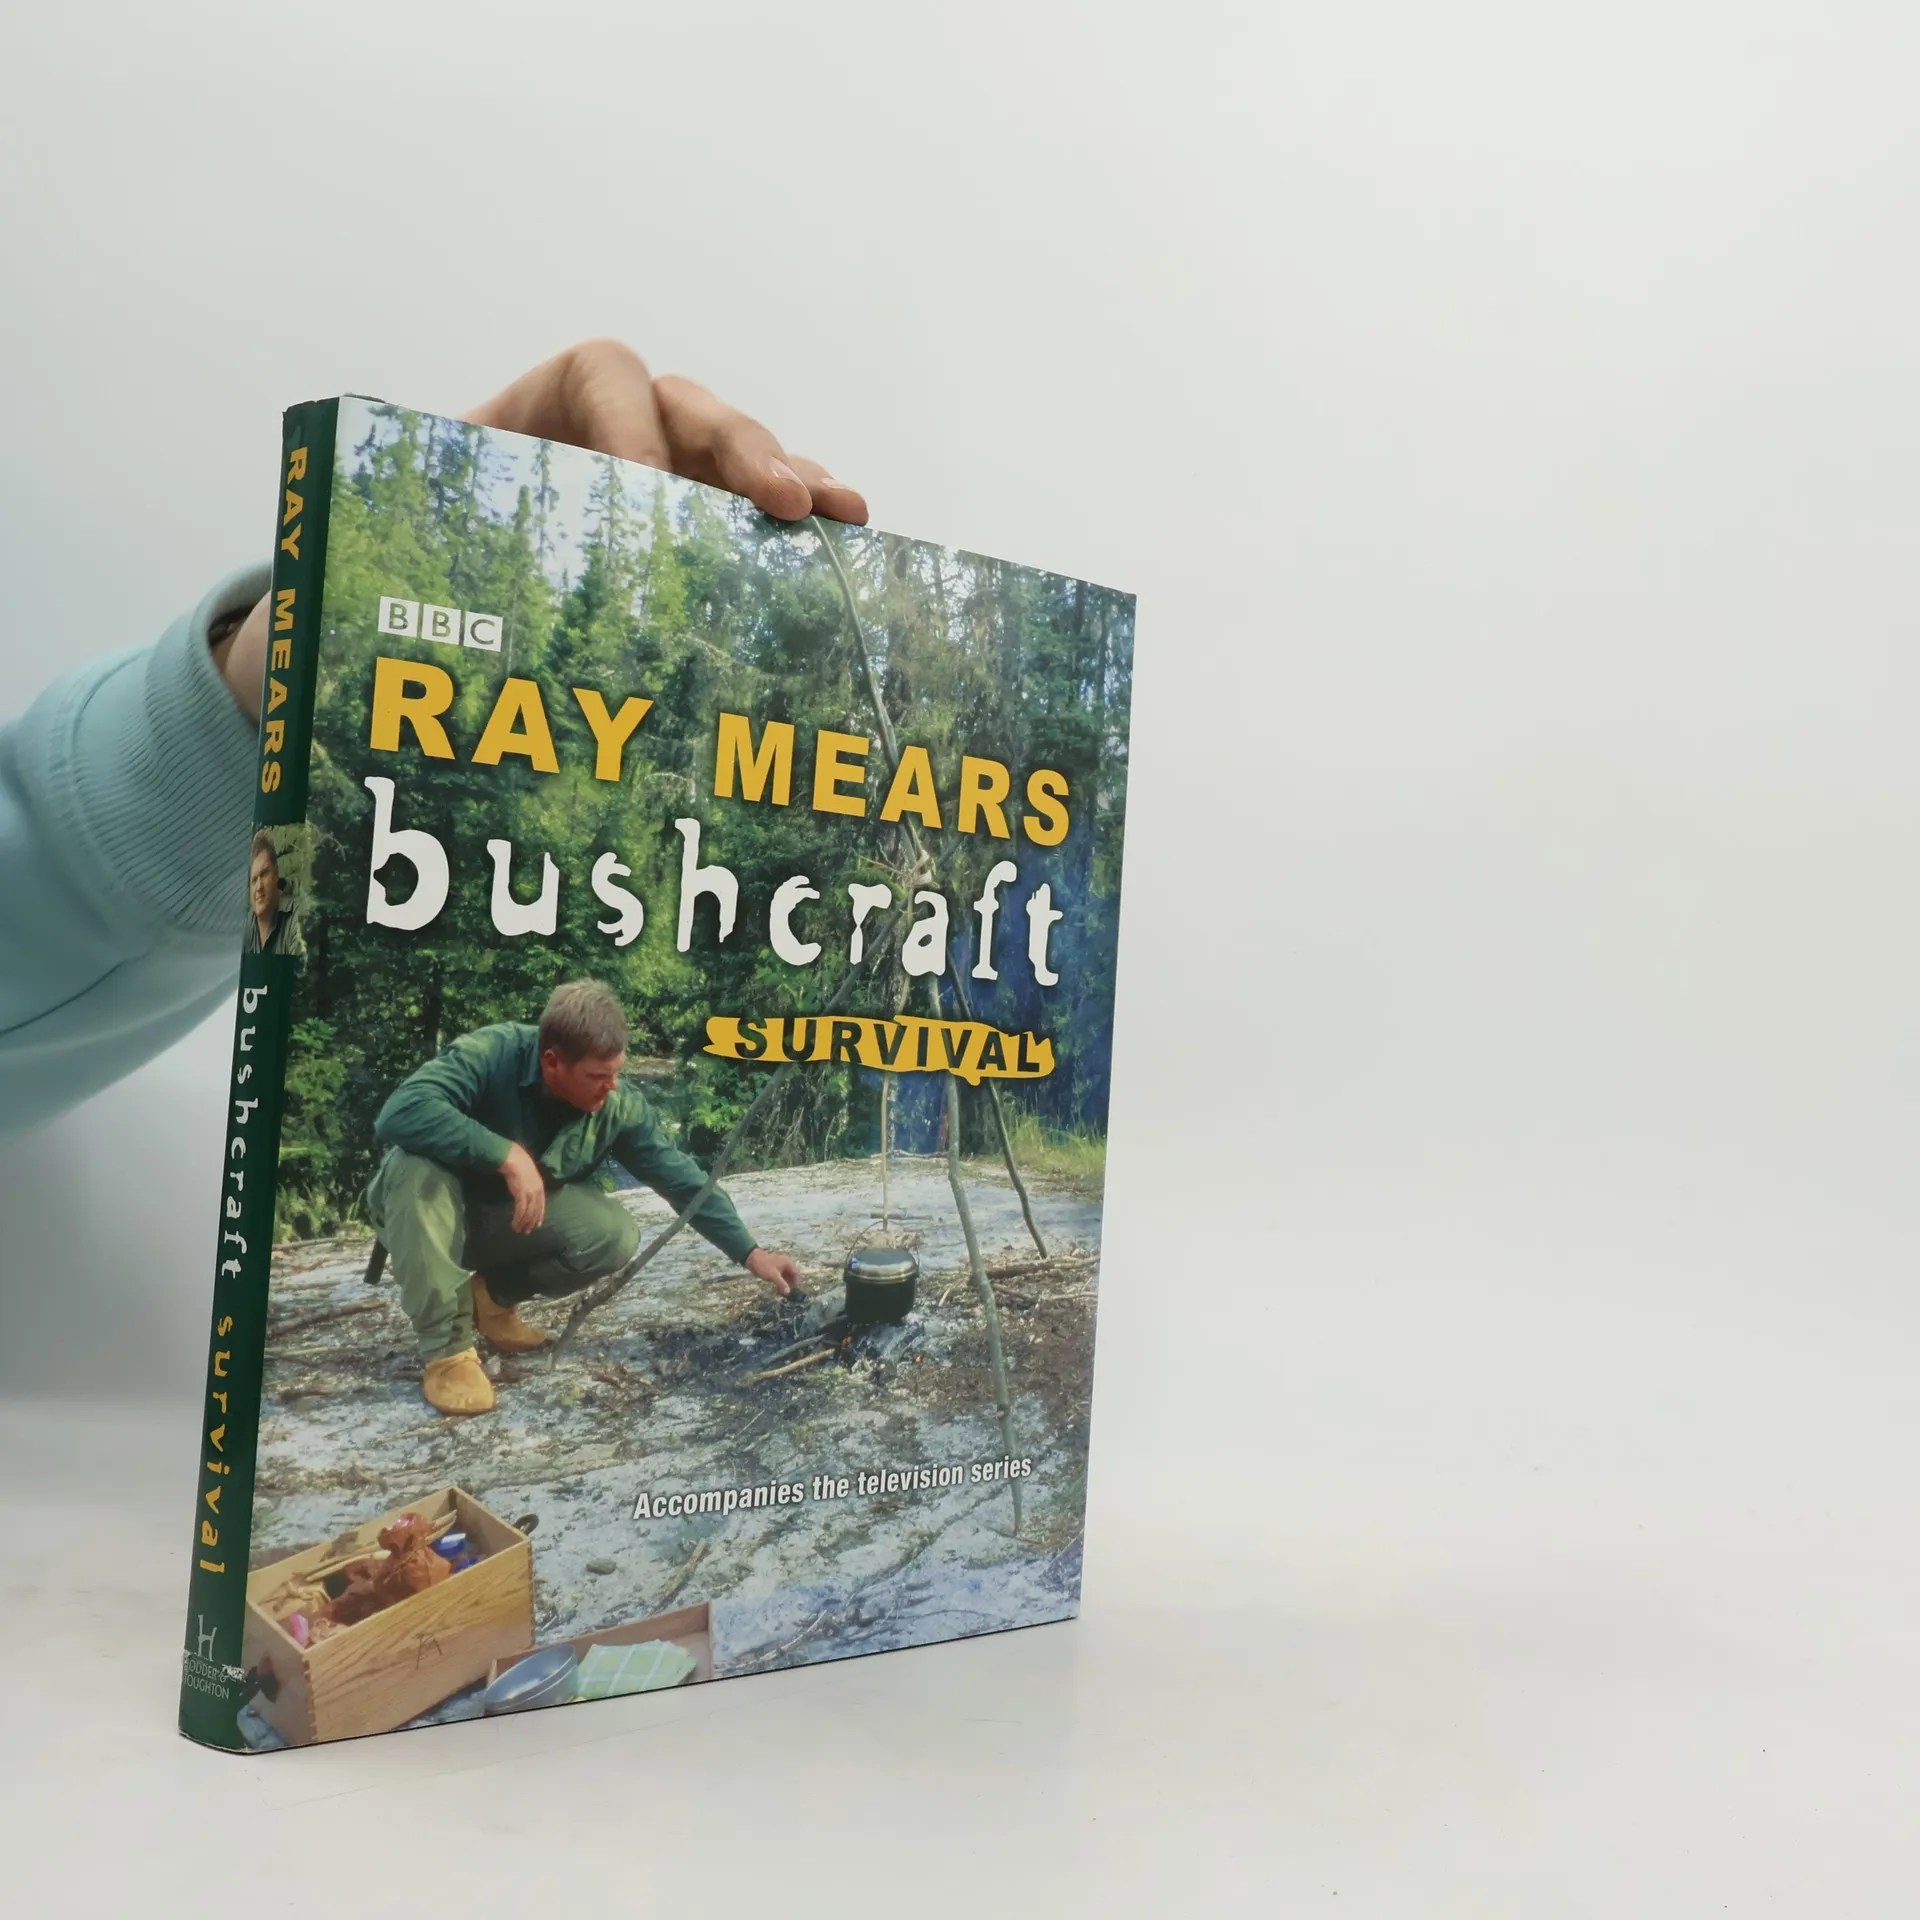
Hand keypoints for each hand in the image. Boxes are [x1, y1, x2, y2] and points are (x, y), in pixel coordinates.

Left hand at [216, 339, 868, 716]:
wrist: (404, 636)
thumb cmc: (385, 595)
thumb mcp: (369, 563)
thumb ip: (373, 560)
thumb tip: (341, 624)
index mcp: (527, 419)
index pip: (600, 372)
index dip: (632, 423)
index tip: (650, 496)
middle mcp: (604, 442)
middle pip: (689, 408)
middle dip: (741, 449)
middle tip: (783, 504)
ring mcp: (659, 491)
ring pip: (736, 461)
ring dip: (793, 480)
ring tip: (843, 516)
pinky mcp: (692, 543)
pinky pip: (755, 519)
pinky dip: (801, 529)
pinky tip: (849, 548)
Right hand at [500, 1142, 547, 1233]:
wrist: (514, 1159)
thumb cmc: (520, 1165)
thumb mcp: (529, 1177)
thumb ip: (530, 1186)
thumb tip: (527, 1195)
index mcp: (540, 1187)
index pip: (542, 1205)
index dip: (539, 1216)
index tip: (537, 1225)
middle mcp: (537, 1191)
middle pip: (536, 1211)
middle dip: (531, 1222)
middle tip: (527, 1231)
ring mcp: (530, 1193)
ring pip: (528, 1213)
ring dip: (523, 1223)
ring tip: (519, 1230)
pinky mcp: (521, 1194)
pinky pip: (521, 1210)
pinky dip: (518, 1218)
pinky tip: (515, 1224)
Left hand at [744, 1247, 803, 1297]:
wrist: (751, 1259)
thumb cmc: (763, 1266)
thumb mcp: (773, 1275)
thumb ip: (781, 1283)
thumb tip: (788, 1292)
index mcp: (787, 1263)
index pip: (796, 1273)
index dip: (796, 1282)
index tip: (794, 1291)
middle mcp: (785, 1263)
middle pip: (792, 1275)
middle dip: (790, 1284)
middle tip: (787, 1293)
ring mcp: (779, 1265)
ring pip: (786, 1276)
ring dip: (785, 1284)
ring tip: (782, 1292)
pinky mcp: (774, 1268)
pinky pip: (780, 1276)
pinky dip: (780, 1282)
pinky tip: (777, 1288)